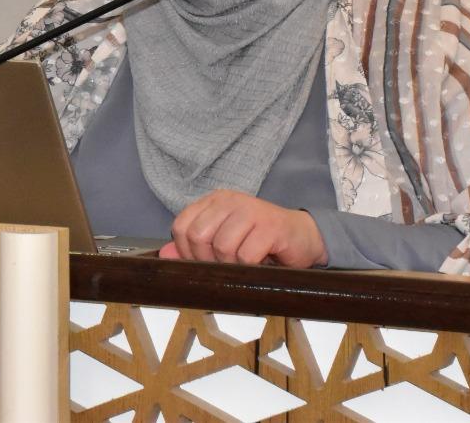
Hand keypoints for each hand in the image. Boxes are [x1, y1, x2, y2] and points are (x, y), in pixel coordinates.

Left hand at [158, 189, 327, 267]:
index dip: (186, 252)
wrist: (304, 237)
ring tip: (245, 265)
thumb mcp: (224, 240)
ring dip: (231, 266)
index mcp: (213, 201)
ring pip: (221, 247)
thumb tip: (164, 255)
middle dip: (207, 261)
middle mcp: (229, 201)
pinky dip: (250, 268)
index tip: (202, 265)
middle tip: (226, 268)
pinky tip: (260, 264)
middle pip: (197, 237)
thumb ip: (194, 247)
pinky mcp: (270, 226)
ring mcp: (250, 210)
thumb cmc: (261, 241)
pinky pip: (246, 256)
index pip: (181, 226)